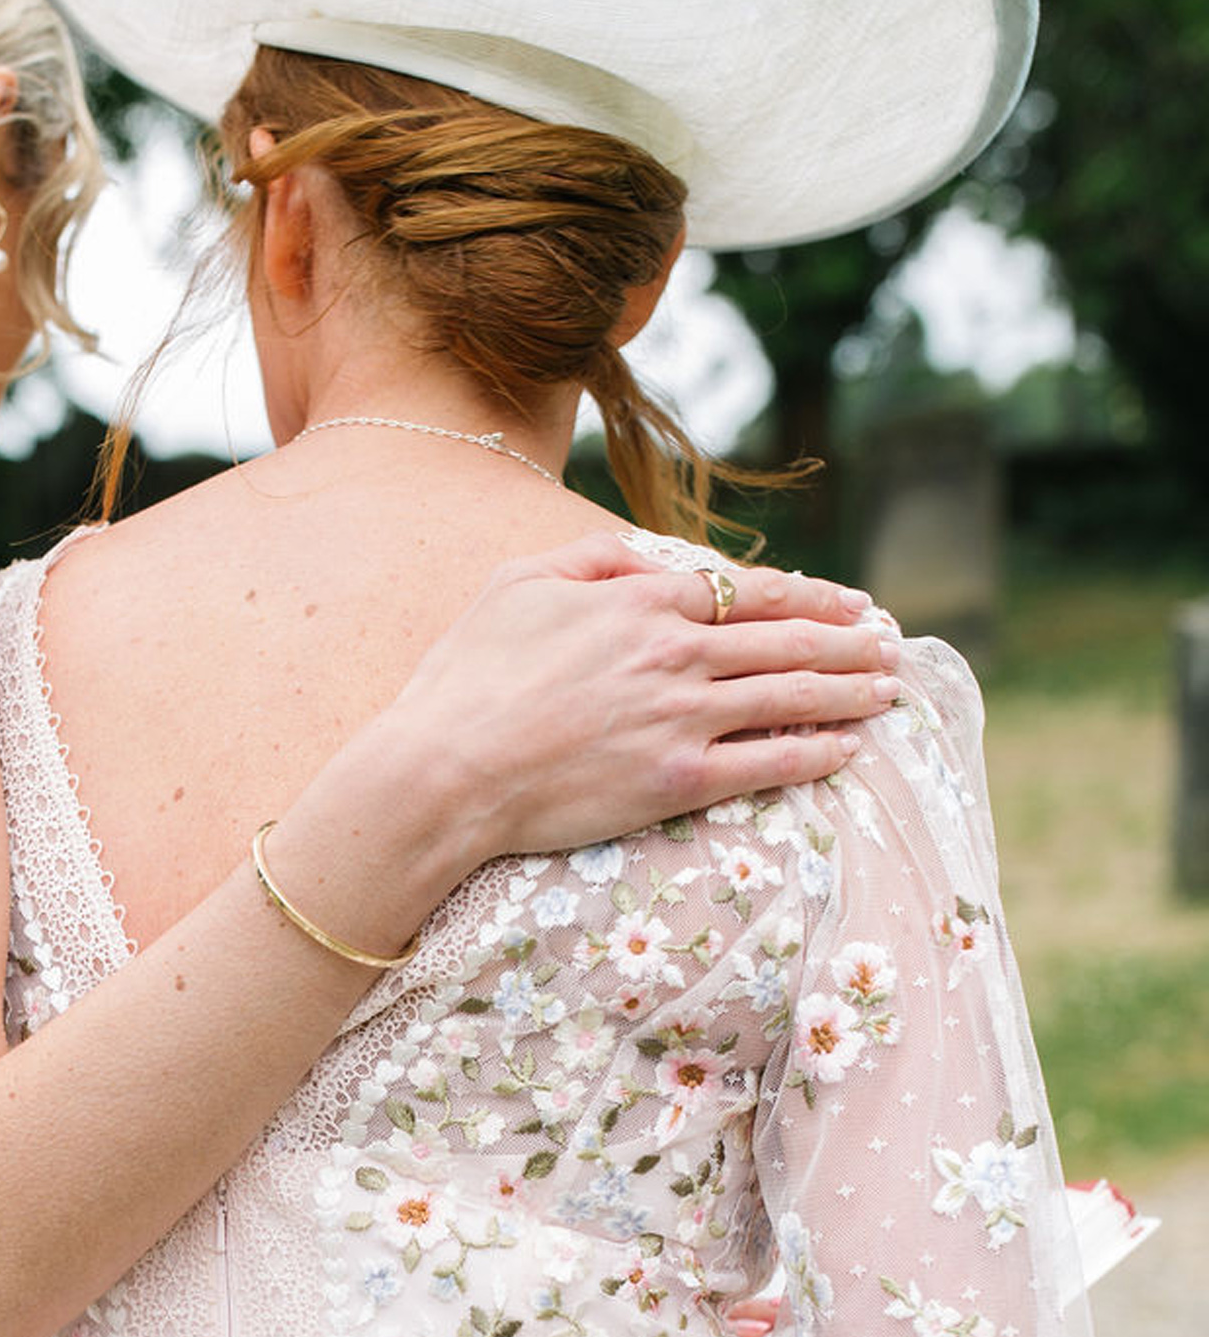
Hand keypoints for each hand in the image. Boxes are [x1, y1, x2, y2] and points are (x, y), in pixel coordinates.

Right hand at [392, 530, 899, 865]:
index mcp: (642, 599)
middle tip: (891, 645)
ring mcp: (682, 717)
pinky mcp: (678, 780)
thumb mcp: (518, 581)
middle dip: (851, 641)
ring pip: (791, 696)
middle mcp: (675, 652)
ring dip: (850, 692)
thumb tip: (654, 561)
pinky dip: (814, 753)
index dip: (811, 596)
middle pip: (788, 640)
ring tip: (887, 692)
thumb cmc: (467, 677)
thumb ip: (594, 557)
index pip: (750, 592)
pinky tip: (845, 749)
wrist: (446, 769)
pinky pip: (767, 763)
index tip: (850, 603)